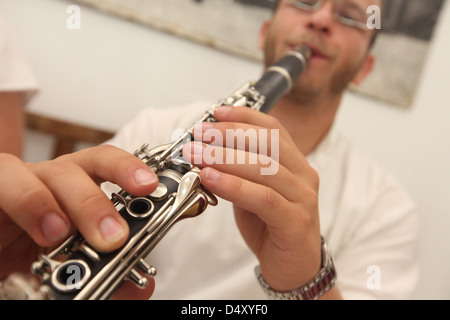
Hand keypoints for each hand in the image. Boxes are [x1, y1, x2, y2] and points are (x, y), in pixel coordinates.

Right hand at [0, 145, 158, 298]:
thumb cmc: (32, 249)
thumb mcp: (73, 261)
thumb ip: (106, 272)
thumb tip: (138, 289)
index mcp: (77, 186)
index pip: (104, 163)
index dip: (128, 169)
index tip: (149, 186)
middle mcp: (51, 178)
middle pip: (75, 169)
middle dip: (95, 202)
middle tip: (112, 237)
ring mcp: (20, 182)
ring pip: (40, 175)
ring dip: (51, 203)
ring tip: (58, 234)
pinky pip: (2, 184)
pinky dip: (21, 203)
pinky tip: (34, 228)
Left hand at [183, 106, 321, 290]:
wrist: (293, 268)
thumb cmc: (270, 228)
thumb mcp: (252, 192)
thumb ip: (238, 172)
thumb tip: (205, 152)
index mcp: (295, 163)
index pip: (273, 129)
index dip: (244, 117)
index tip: (215, 113)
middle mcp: (303, 175)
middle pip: (267, 143)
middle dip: (228, 134)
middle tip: (198, 134)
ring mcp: (303, 198)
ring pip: (263, 167)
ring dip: (224, 158)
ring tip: (196, 155)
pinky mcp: (297, 221)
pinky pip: (263, 197)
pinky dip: (234, 186)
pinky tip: (211, 179)